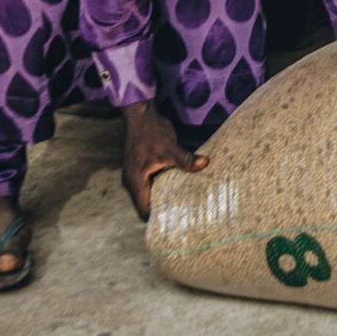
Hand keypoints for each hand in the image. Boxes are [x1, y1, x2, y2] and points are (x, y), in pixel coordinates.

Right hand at [120, 101, 206, 218]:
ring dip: (162, 197)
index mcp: (135, 181)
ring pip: (148, 194)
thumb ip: (185, 159)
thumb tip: (205, 163)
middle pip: (145, 204)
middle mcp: (131, 181)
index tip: (174, 221)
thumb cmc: (152, 132)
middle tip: (183, 214)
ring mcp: (134, 174)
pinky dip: (160, 186)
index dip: (157, 217)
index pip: (144, 209)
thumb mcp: (170, 147)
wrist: (141, 114)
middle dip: (162, 209)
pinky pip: (149, 184)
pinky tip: (176, 185)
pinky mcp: (140, 167)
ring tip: (182, 202)